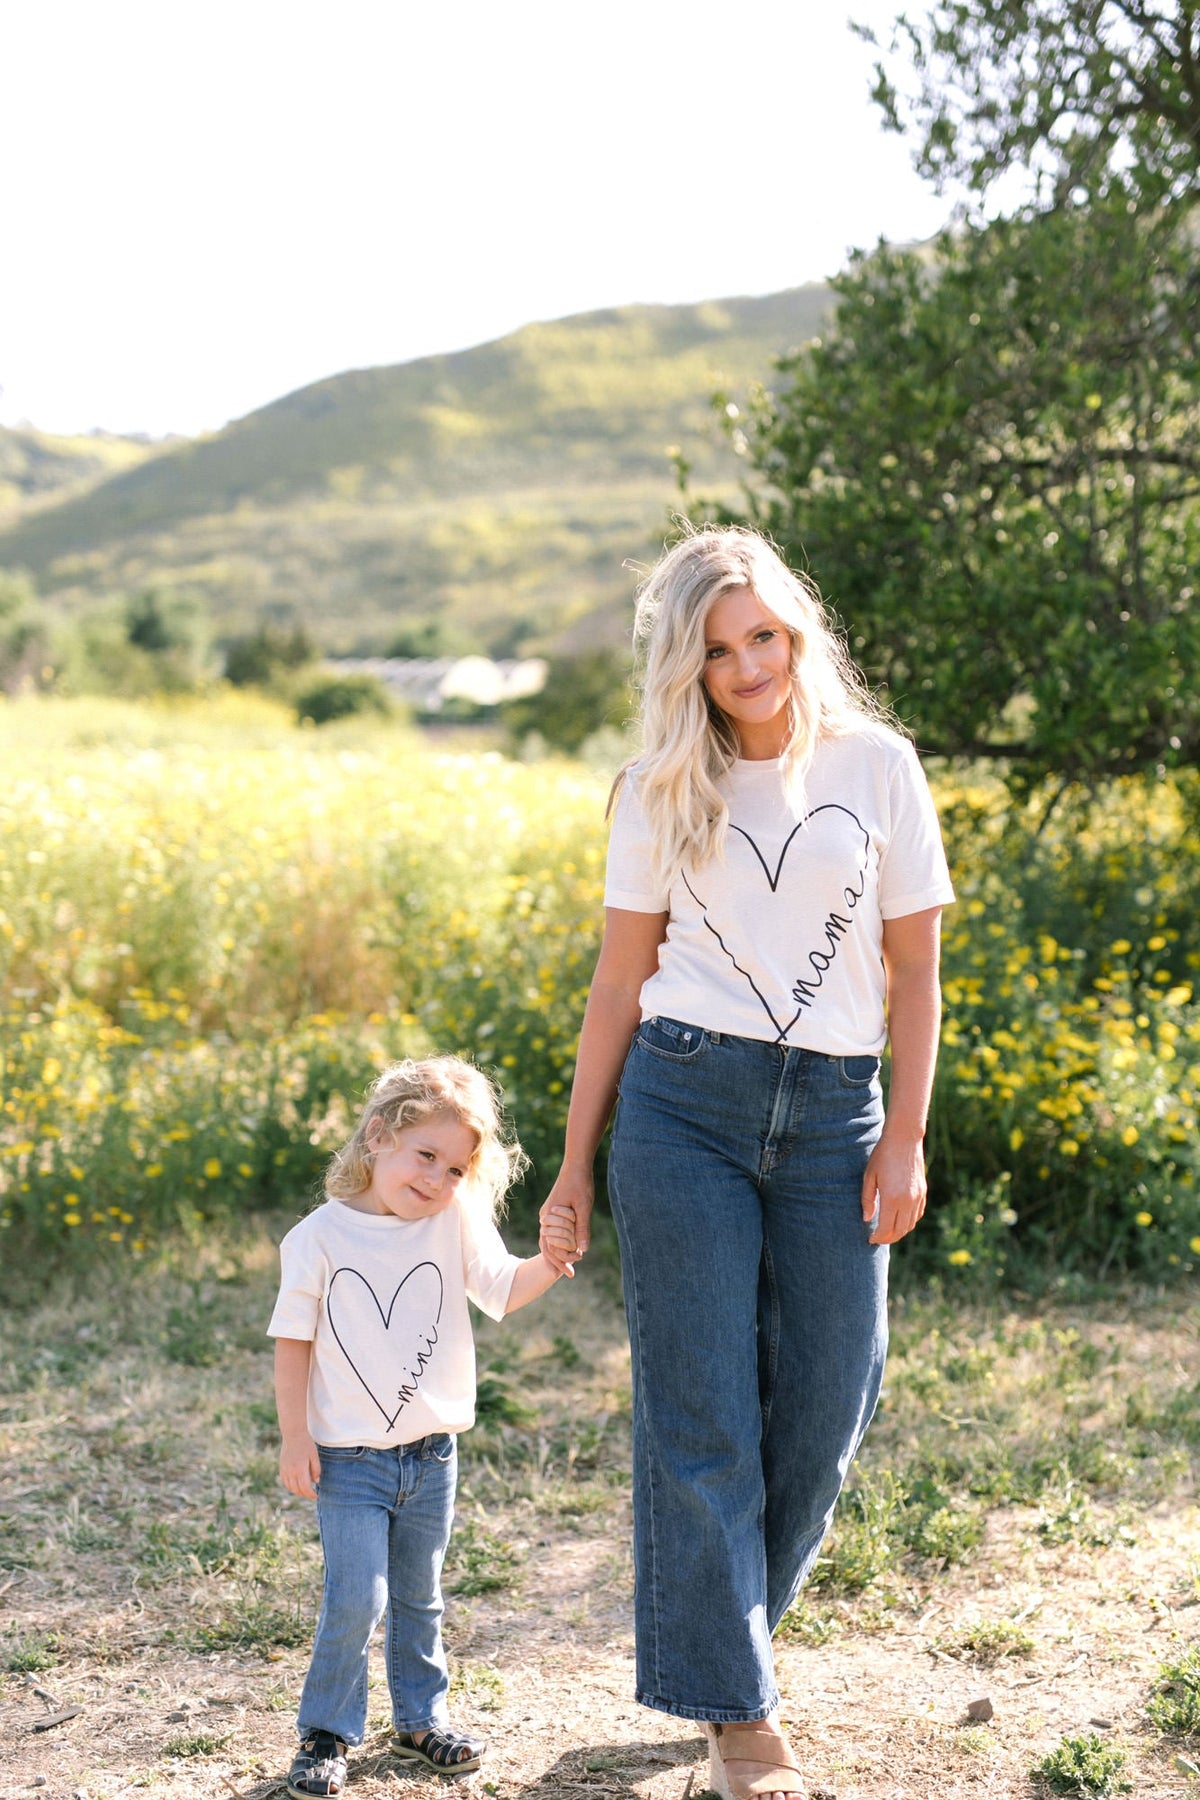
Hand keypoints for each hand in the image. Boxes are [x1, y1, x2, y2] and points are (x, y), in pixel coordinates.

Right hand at [280, 1433, 320, 1497]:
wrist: (293, 1434)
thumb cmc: (306, 1444)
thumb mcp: (314, 1456)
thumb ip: (316, 1470)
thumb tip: (316, 1482)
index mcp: (300, 1469)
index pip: (305, 1488)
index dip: (311, 1494)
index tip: (316, 1496)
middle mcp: (291, 1471)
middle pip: (297, 1490)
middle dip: (305, 1495)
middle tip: (311, 1495)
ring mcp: (285, 1470)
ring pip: (290, 1487)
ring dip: (297, 1492)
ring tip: (304, 1491)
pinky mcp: (281, 1468)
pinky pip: (285, 1482)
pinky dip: (290, 1486)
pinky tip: (296, 1486)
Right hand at [539, 1165, 594, 1276]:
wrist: (576, 1165)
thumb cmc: (580, 1183)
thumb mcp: (584, 1206)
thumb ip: (582, 1228)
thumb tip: (583, 1250)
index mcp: (549, 1216)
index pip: (550, 1246)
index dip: (560, 1261)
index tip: (570, 1272)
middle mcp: (545, 1217)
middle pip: (547, 1245)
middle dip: (558, 1261)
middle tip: (570, 1275)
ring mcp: (548, 1214)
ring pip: (549, 1240)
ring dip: (558, 1254)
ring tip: (568, 1268)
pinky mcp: (553, 1212)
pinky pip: (553, 1232)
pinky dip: (559, 1243)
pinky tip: (568, 1250)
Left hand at [861, 1129, 926, 1244]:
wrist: (904, 1139)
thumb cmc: (882, 1155)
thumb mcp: (869, 1176)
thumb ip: (868, 1200)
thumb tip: (867, 1219)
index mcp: (892, 1199)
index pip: (886, 1229)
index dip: (878, 1237)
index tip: (870, 1239)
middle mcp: (907, 1201)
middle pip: (900, 1231)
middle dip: (889, 1238)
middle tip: (878, 1239)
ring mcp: (917, 1197)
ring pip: (911, 1224)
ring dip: (900, 1232)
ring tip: (888, 1231)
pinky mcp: (923, 1192)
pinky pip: (918, 1214)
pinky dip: (910, 1221)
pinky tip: (901, 1220)